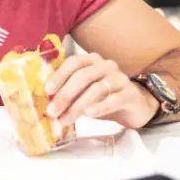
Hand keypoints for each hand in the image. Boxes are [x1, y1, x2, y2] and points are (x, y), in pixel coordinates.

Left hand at [44, 53, 158, 129]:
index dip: (60, 75)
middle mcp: (107, 65)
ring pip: (97, 89)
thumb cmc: (103, 97)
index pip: (74, 62)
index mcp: (92, 61)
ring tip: (65, 119)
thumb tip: (47, 101)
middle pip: (83, 76)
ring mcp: (120, 79)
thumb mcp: (84, 91)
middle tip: (53, 111)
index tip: (48, 90)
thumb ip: (69, 91)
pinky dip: (100, 107)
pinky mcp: (131, 94)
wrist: (133, 106)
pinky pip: (114, 99)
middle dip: (65, 95)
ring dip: (78, 106)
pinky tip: (88, 114)